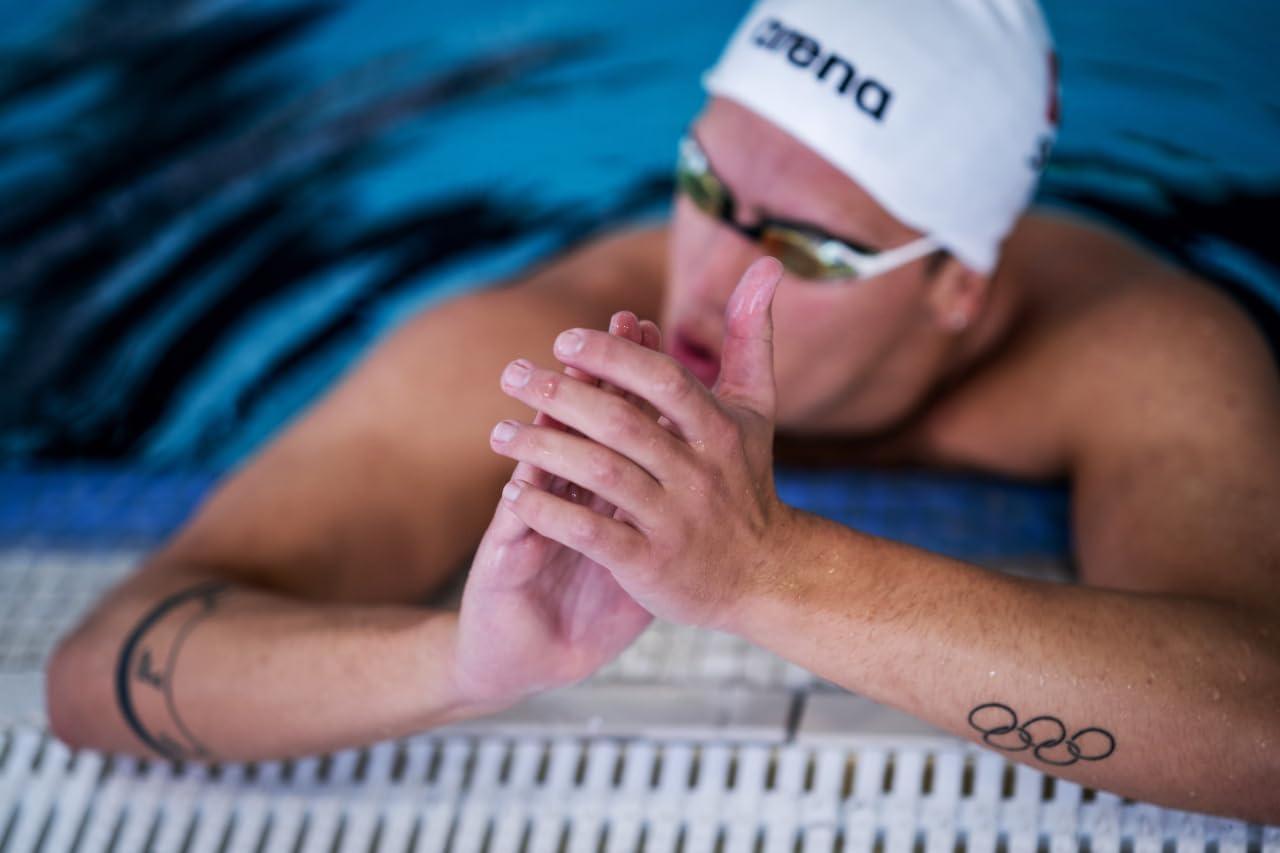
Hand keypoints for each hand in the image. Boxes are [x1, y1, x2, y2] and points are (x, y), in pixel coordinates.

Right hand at [453, 312, 662, 707]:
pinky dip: (524, 507)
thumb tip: (715, 462)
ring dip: (544, 428)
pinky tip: (519, 487)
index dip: (631, 371)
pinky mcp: (506, 561)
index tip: (648, 325)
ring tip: (551, 387)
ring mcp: (533, 519)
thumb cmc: (593, 601)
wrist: (533, 653)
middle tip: (597, 334)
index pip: (617, 411)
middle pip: (577, 421)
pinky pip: (517, 531)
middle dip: (592, 379)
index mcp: (600, 482)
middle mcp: (565, 490)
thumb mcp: (642, 553)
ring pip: (540, 463)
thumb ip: (671, 505)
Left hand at [489, 257, 795, 628]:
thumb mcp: (756, 407)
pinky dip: (552, 514)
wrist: (765, 576)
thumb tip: (766, 263)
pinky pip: (593, 535)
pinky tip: (516, 494)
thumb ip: (751, 335)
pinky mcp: (653, 565)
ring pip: (601, 475)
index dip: (613, 356)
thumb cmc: (747, 479)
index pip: (662, 381)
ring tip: (499, 433)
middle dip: (561, 395)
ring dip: (544, 450)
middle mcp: (699, 472)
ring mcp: (676, 520)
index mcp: (718, 429)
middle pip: (622, 424)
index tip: (563, 341)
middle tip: (510, 373)